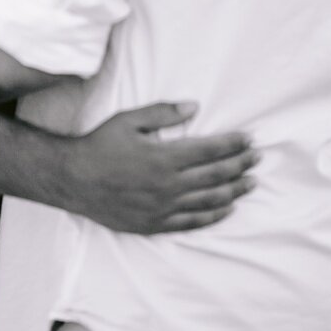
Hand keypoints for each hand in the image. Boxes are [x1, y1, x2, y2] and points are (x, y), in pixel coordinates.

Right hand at [58, 102, 256, 234]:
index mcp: (164, 157)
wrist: (73, 180)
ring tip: (250, 183)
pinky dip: (214, 215)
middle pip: (216, 175)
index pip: (210, 150)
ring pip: (210, 200)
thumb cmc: (99, 146)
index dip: (233, 144)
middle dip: (241, 165)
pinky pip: (193, 221)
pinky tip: (227, 208)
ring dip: (234, 190)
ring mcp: (164, 207)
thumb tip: (193, 107)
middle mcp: (169, 184)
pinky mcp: (156, 223)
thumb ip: (162, 113)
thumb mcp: (127, 121)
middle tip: (257, 158)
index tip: (250, 139)